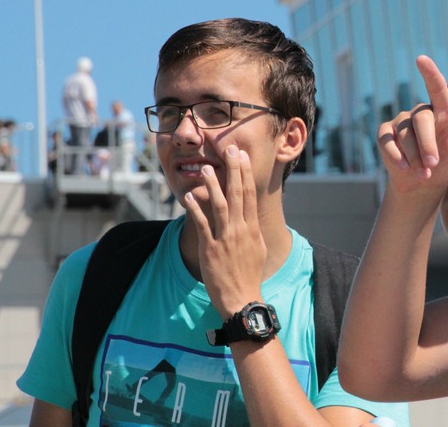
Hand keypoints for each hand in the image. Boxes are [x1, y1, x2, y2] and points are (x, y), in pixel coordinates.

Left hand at [183, 144, 265, 318]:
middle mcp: (241, 229)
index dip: (246, 173)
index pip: (250, 194)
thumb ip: (251, 229)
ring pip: (221, 206)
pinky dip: (196, 210)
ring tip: (207, 168)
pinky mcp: (210, 249)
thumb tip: (249, 215)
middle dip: (234, 170)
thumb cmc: (250, 275)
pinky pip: (202, 225)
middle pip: (238, 194)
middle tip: (230, 149)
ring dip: (214, 186)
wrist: (242, 298)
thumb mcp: (258, 248)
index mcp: (253, 228)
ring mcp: (226, 238)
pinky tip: (189, 197)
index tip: (242, 156)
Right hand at [377, 56, 447, 192]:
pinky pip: (387, 141)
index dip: (430, 73)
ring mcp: (401, 122)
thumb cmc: (447, 166)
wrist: (422, 184)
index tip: (421, 59)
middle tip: (432, 165)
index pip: (437, 89)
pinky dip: (396, 156)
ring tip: (423, 174)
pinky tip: (404, 167)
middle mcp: (421, 113)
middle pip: (421, 120)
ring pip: (404, 134)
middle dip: (427, 145)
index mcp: (443, 113)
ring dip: (414, 157)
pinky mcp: (385, 133)